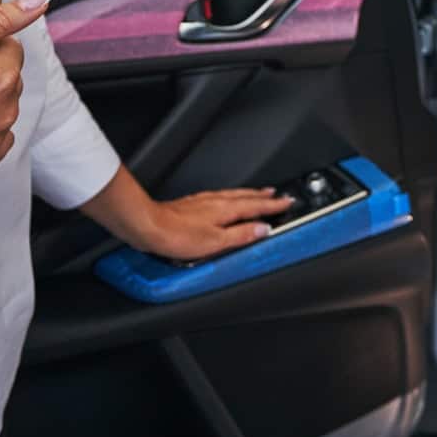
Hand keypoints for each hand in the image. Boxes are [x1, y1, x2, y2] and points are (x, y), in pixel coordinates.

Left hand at [132, 188, 295, 261]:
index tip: (287, 201)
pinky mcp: (193, 203)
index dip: (273, 205)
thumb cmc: (177, 235)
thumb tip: (263, 229)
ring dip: (249, 195)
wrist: (148, 225)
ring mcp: (203, 201)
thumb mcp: (215, 242)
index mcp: (226, 210)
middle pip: (246, 196)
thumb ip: (241, 235)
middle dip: (263, 196)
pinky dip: (232, 197)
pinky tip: (226, 201)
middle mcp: (216, 201)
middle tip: (277, 194)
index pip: (256, 206)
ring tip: (257, 195)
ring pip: (233, 194)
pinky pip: (221, 196)